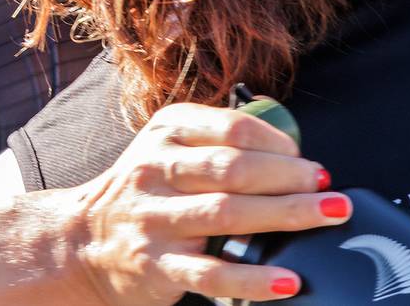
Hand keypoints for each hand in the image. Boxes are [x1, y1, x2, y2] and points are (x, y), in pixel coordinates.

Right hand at [0, 103, 348, 304]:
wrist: (80, 242)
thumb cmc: (145, 191)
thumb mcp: (168, 147)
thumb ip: (219, 139)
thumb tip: (291, 146)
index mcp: (166, 133)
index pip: (231, 129)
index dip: (277, 143)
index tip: (306, 158)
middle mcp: (156, 172)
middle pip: (235, 170)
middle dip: (291, 177)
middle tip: (329, 186)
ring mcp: (155, 221)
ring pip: (228, 215)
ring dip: (285, 215)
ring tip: (327, 215)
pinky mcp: (156, 267)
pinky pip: (211, 274)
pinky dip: (252, 279)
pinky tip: (286, 280)